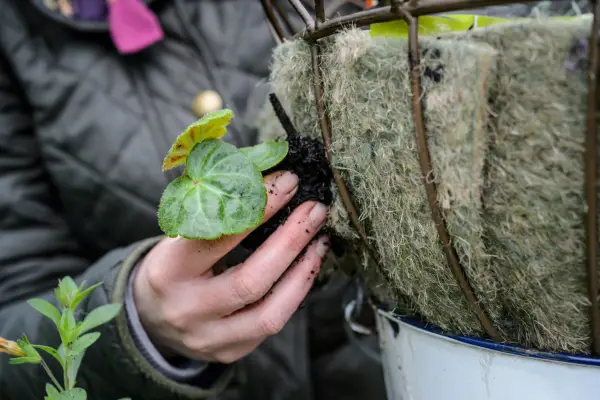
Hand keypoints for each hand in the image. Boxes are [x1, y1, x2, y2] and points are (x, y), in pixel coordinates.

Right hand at [133, 171, 329, 363]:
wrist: (149, 317)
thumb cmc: (171, 265)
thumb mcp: (177, 236)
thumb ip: (214, 211)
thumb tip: (268, 176)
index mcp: (167, 271)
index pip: (219, 237)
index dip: (259, 208)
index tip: (288, 182)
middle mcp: (186, 310)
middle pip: (250, 281)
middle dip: (291, 241)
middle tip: (315, 210)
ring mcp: (209, 338)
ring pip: (269, 313)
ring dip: (303, 272)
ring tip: (320, 241)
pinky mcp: (229, 352)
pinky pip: (272, 325)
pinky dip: (295, 293)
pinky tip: (306, 268)